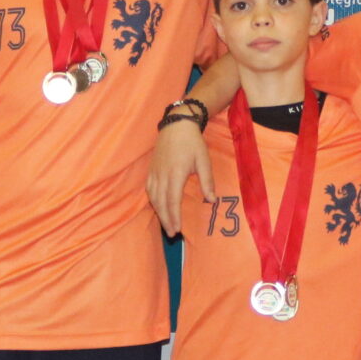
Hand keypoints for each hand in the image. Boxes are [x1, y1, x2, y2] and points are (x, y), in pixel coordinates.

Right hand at [148, 117, 212, 236]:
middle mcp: (162, 175)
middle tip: (172, 234)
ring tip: (166, 225)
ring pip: (153, 198)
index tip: (178, 229)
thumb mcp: (204, 160)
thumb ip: (207, 181)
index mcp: (175, 174)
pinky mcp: (151, 170)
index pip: (173, 201)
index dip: (174, 216)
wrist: (176, 125)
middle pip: (161, 203)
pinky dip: (153, 202)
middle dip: (166, 220)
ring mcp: (154, 172)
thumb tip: (211, 200)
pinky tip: (158, 207)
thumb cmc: (193, 142)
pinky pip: (149, 189)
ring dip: (159, 213)